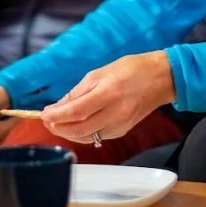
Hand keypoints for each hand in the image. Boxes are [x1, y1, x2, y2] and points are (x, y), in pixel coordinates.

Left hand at [41, 52, 176, 143]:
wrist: (161, 78)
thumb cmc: (131, 69)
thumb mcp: (99, 73)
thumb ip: (78, 92)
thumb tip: (58, 107)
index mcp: (108, 93)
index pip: (76, 112)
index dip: (56, 116)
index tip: (44, 114)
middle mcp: (116, 112)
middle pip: (80, 130)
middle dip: (59, 128)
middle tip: (47, 121)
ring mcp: (121, 124)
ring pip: (88, 137)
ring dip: (69, 133)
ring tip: (57, 123)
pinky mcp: (124, 130)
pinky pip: (98, 136)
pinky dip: (83, 133)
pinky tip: (76, 125)